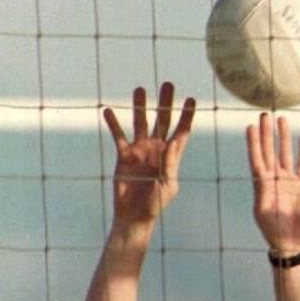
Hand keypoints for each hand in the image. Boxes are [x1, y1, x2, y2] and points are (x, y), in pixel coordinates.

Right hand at [103, 83, 194, 233]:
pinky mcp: (124, 156)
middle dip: (165, 103)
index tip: (191, 99)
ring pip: (140, 123)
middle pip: (162, 120)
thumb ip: (169, 164)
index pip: (181, 132)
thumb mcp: (167, 186)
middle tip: (168, 84)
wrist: (134, 216)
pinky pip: (118, 136)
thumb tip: (172, 142)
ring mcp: (140, 151)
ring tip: (139, 89)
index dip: (187, 116)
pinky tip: (108, 110)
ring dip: (140, 106)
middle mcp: (156, 149)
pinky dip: (113, 124)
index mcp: (171, 156)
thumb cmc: (154, 204)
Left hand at [247, 113, 299, 253]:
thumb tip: (261, 178)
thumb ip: (261, 193)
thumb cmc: (274, 230)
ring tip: (283, 120)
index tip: (250, 127)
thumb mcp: (263, 212)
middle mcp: (274, 179)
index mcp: (261, 184)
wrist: (292, 242)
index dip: (253, 143)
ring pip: (285, 154)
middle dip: (267, 134)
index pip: (256, 158)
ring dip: (284, 137)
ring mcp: (288, 181)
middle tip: (265, 115)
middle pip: (269, 151)